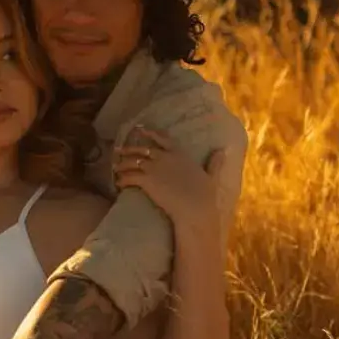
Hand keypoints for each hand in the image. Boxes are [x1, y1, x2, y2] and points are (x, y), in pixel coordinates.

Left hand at [112, 127, 226, 232]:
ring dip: (121, 165)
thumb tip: (223, 151)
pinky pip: (129, 177)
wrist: (194, 208)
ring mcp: (154, 168)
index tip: (140, 129)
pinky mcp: (146, 181)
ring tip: (115, 167)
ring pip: (132, 162)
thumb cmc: (204, 195)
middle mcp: (165, 158)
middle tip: (118, 150)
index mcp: (180, 154)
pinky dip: (121, 179)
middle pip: (141, 149)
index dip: (150, 133)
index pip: (162, 139)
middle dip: (128, 150)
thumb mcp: (211, 176)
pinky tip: (117, 183)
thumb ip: (214, 163)